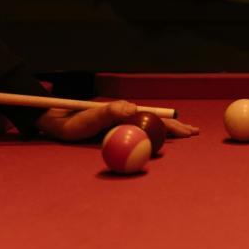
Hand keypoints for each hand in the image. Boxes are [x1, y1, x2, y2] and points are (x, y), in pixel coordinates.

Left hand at [35, 101, 198, 141]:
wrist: (56, 122)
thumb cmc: (72, 121)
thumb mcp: (90, 117)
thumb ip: (110, 112)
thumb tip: (134, 108)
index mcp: (125, 112)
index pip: (155, 118)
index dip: (171, 124)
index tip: (184, 131)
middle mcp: (127, 117)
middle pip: (157, 121)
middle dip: (176, 127)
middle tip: (192, 133)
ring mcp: (123, 124)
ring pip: (151, 127)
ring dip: (169, 130)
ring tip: (184, 134)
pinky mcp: (117, 131)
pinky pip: (140, 134)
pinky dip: (156, 136)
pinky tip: (162, 140)